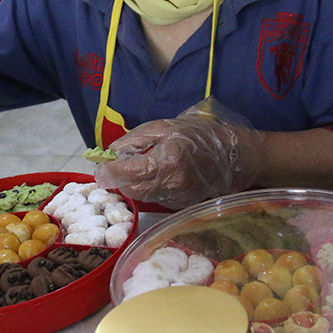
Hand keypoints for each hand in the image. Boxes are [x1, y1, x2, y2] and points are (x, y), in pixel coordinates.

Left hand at [95, 99, 264, 209]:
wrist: (231, 156)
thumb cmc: (198, 136)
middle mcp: (170, 184)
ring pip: (140, 196)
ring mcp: (176, 198)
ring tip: (135, 168)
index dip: (107, 170)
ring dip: (131, 184)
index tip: (101, 165)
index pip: (124, 173)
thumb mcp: (164, 127)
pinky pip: (154, 199)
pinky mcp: (180, 205)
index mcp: (165, 160)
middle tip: (114, 166)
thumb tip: (111, 152)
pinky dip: (147, 189)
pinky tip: (153, 176)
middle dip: (117, 179)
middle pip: (129, 189)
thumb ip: (135, 139)